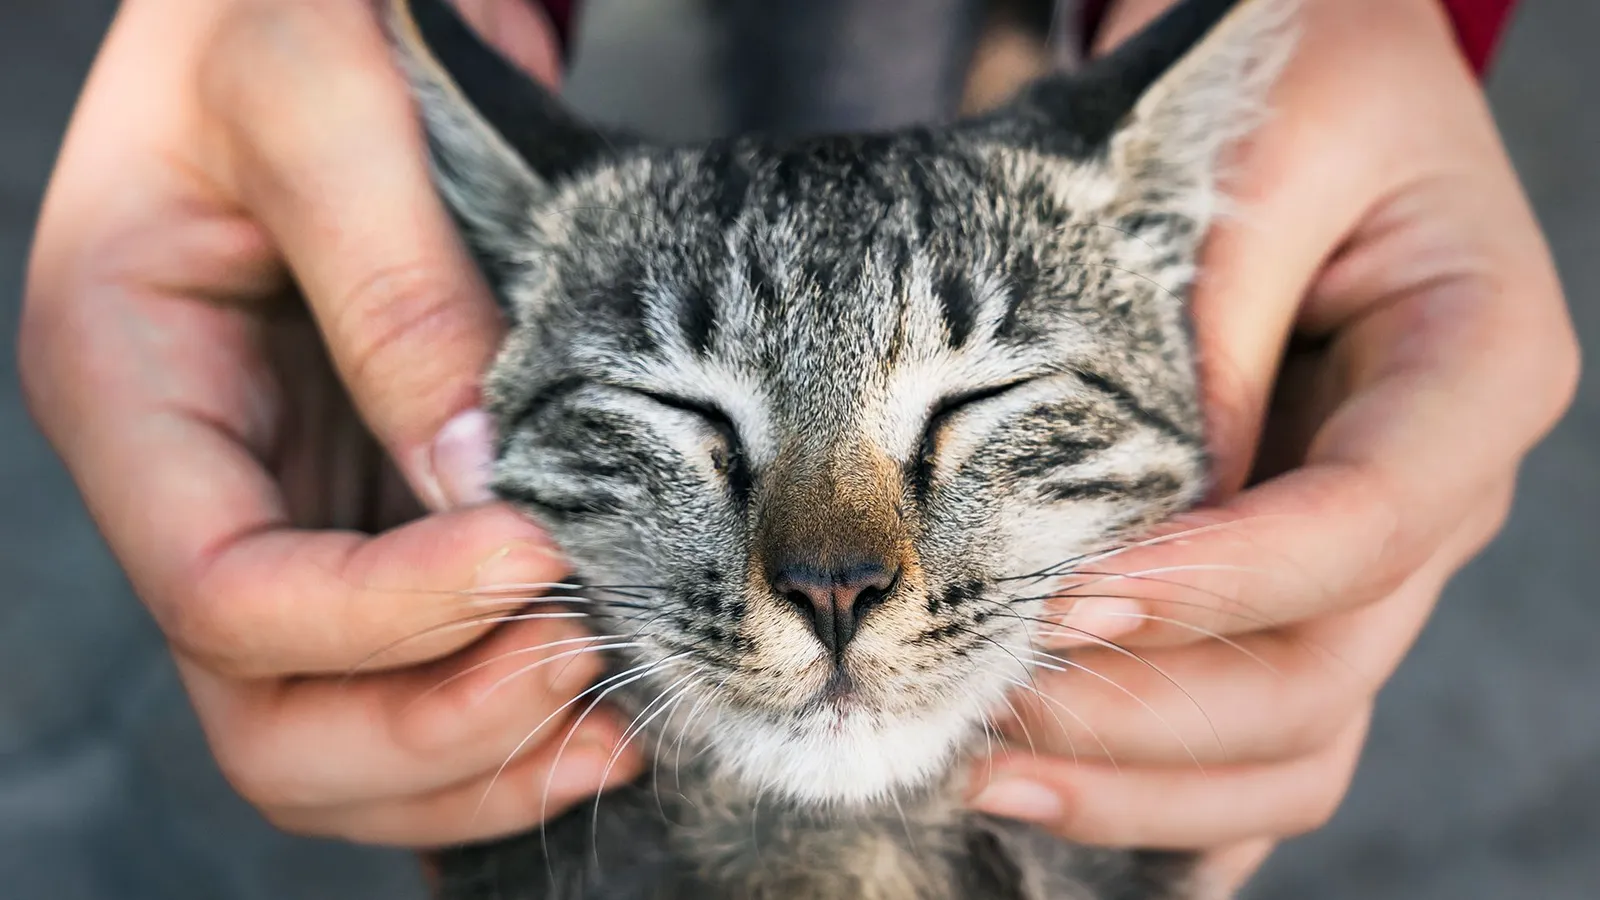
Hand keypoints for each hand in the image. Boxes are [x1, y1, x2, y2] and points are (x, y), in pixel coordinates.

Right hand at [20, 0, 639, 846]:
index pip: (225, 591)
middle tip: (587, 665)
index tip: (542, 556)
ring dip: (474, 755)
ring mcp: (286, 512)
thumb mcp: (317, 95)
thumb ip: (389, 284)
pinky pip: (413, 674)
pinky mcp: (372, 515)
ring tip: (616, 713)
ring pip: (337, 732)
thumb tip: (479, 483)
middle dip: (430, 725)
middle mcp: (196, 482)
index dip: (384, 617)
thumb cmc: (285, 2)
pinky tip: (606, 699)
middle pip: (267, 715)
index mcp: (128, 386)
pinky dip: (504, 717)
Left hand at [967, 0, 1578, 893]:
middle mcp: (1439, 490)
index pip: (1366, 522)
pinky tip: (1055, 802)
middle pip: (1324, 667)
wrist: (1306, 82)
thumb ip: (1206, 336)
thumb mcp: (1259, 155)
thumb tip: (1130, 535)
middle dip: (1151, 708)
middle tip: (986, 700)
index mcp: (1476, 370)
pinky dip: (1167, 790)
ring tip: (980, 768)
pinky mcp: (1298, 585)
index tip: (1070, 595)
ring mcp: (1371, 558)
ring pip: (1295, 738)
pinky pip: (1262, 734)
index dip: (1222, 582)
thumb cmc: (1292, 87)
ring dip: (1142, 780)